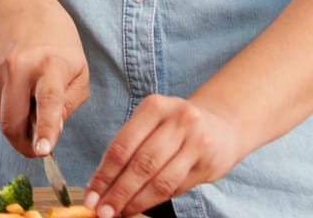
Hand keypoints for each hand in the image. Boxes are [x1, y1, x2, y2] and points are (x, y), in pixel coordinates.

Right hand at [0, 0, 87, 157]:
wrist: (16, 10)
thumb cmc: (56, 43)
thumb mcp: (79, 69)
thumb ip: (70, 104)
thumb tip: (51, 133)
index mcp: (51, 64)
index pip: (49, 100)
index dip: (46, 128)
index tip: (42, 150)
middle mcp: (20, 68)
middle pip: (14, 122)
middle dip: (26, 145)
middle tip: (40, 148)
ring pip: (4, 121)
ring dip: (20, 127)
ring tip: (33, 107)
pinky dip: (12, 111)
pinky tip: (21, 91)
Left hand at [84, 94, 245, 217]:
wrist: (221, 126)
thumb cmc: (174, 127)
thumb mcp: (152, 124)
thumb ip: (128, 148)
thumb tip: (99, 185)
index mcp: (155, 106)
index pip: (123, 145)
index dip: (105, 174)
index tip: (91, 195)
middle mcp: (178, 120)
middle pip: (141, 164)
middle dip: (118, 191)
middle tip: (101, 210)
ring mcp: (196, 141)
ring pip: (160, 180)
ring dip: (135, 201)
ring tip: (118, 213)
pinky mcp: (208, 163)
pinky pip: (175, 188)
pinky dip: (153, 201)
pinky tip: (139, 206)